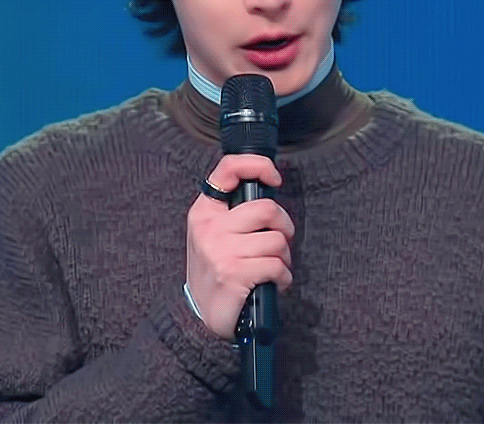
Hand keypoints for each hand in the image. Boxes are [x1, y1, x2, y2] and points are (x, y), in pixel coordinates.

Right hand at [186, 154, 294, 339]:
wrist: (198, 318)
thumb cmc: (215, 272)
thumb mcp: (213, 235)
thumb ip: (234, 212)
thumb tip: (269, 190)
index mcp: (204, 211)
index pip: (228, 169)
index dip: (257, 165)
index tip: (274, 178)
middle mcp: (210, 227)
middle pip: (267, 209)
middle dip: (285, 225)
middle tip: (281, 240)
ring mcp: (221, 251)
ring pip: (277, 241)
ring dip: (284, 258)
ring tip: (272, 267)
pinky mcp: (234, 274)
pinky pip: (277, 266)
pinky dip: (283, 277)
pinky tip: (273, 283)